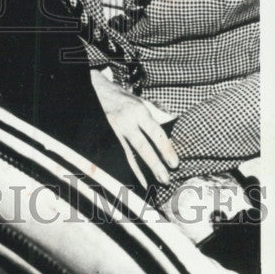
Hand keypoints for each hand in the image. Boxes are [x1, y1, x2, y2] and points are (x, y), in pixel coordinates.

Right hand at [91, 69, 178, 187]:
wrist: (100, 92)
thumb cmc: (126, 99)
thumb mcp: (144, 102)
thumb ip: (159, 114)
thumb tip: (174, 122)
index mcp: (139, 111)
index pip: (155, 132)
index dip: (165, 148)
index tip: (174, 163)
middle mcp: (127, 121)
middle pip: (142, 146)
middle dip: (155, 164)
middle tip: (166, 178)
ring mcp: (117, 130)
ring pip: (131, 153)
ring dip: (144, 170)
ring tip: (158, 181)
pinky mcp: (110, 136)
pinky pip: (123, 155)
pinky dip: (133, 169)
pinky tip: (142, 180)